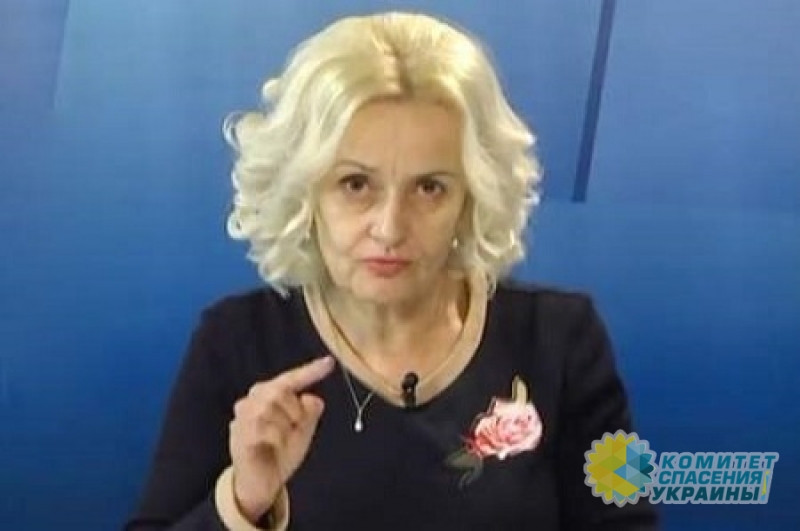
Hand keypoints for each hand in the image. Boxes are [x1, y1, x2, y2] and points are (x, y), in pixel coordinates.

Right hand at [228, 356, 334, 521]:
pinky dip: (275, 439)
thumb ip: (310, 413)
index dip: (311, 371)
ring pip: (270, 409)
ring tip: (282, 440)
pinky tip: (274, 446)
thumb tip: (314, 399)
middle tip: (296, 427)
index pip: (292, 378)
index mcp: (270, 395)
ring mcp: (244, 416)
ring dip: (284, 428)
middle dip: (294, 411)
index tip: (329, 362)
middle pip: (279, 391)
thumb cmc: (281, 452)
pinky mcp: (239, 432)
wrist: (263, 482)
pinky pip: (262, 429)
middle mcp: (254, 400)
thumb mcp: (303, 432)